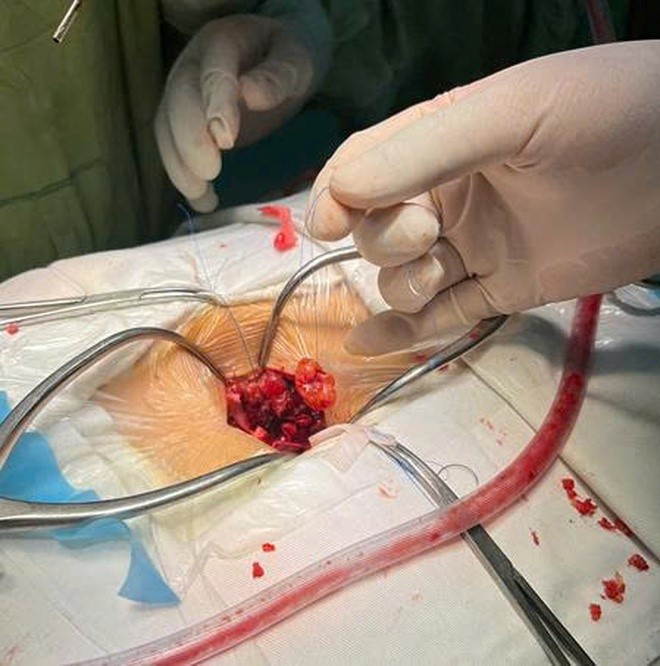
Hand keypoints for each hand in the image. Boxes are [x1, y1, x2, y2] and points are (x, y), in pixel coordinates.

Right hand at [156, 15, 314, 211]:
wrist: (277, 58)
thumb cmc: (290, 57)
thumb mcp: (296, 60)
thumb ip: (277, 75)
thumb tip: (250, 95)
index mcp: (223, 42)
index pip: (212, 72)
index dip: (215, 105)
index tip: (225, 140)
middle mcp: (193, 66)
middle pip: (179, 102)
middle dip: (189, 141)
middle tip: (209, 174)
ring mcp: (183, 92)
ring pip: (167, 128)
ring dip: (179, 165)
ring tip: (203, 199)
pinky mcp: (184, 119)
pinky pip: (172, 146)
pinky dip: (182, 174)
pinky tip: (201, 199)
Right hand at [308, 41, 659, 354]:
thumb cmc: (602, 115)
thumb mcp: (508, 113)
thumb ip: (422, 151)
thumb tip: (341, 194)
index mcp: (438, 140)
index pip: (363, 166)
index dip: (336, 195)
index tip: (327, 225)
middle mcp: (446, 194)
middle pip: (377, 229)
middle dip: (386, 237)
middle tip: (428, 230)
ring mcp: (473, 245)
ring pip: (404, 277)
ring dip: (404, 283)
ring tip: (439, 270)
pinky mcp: (501, 288)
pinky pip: (441, 314)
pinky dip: (404, 331)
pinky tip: (367, 345)